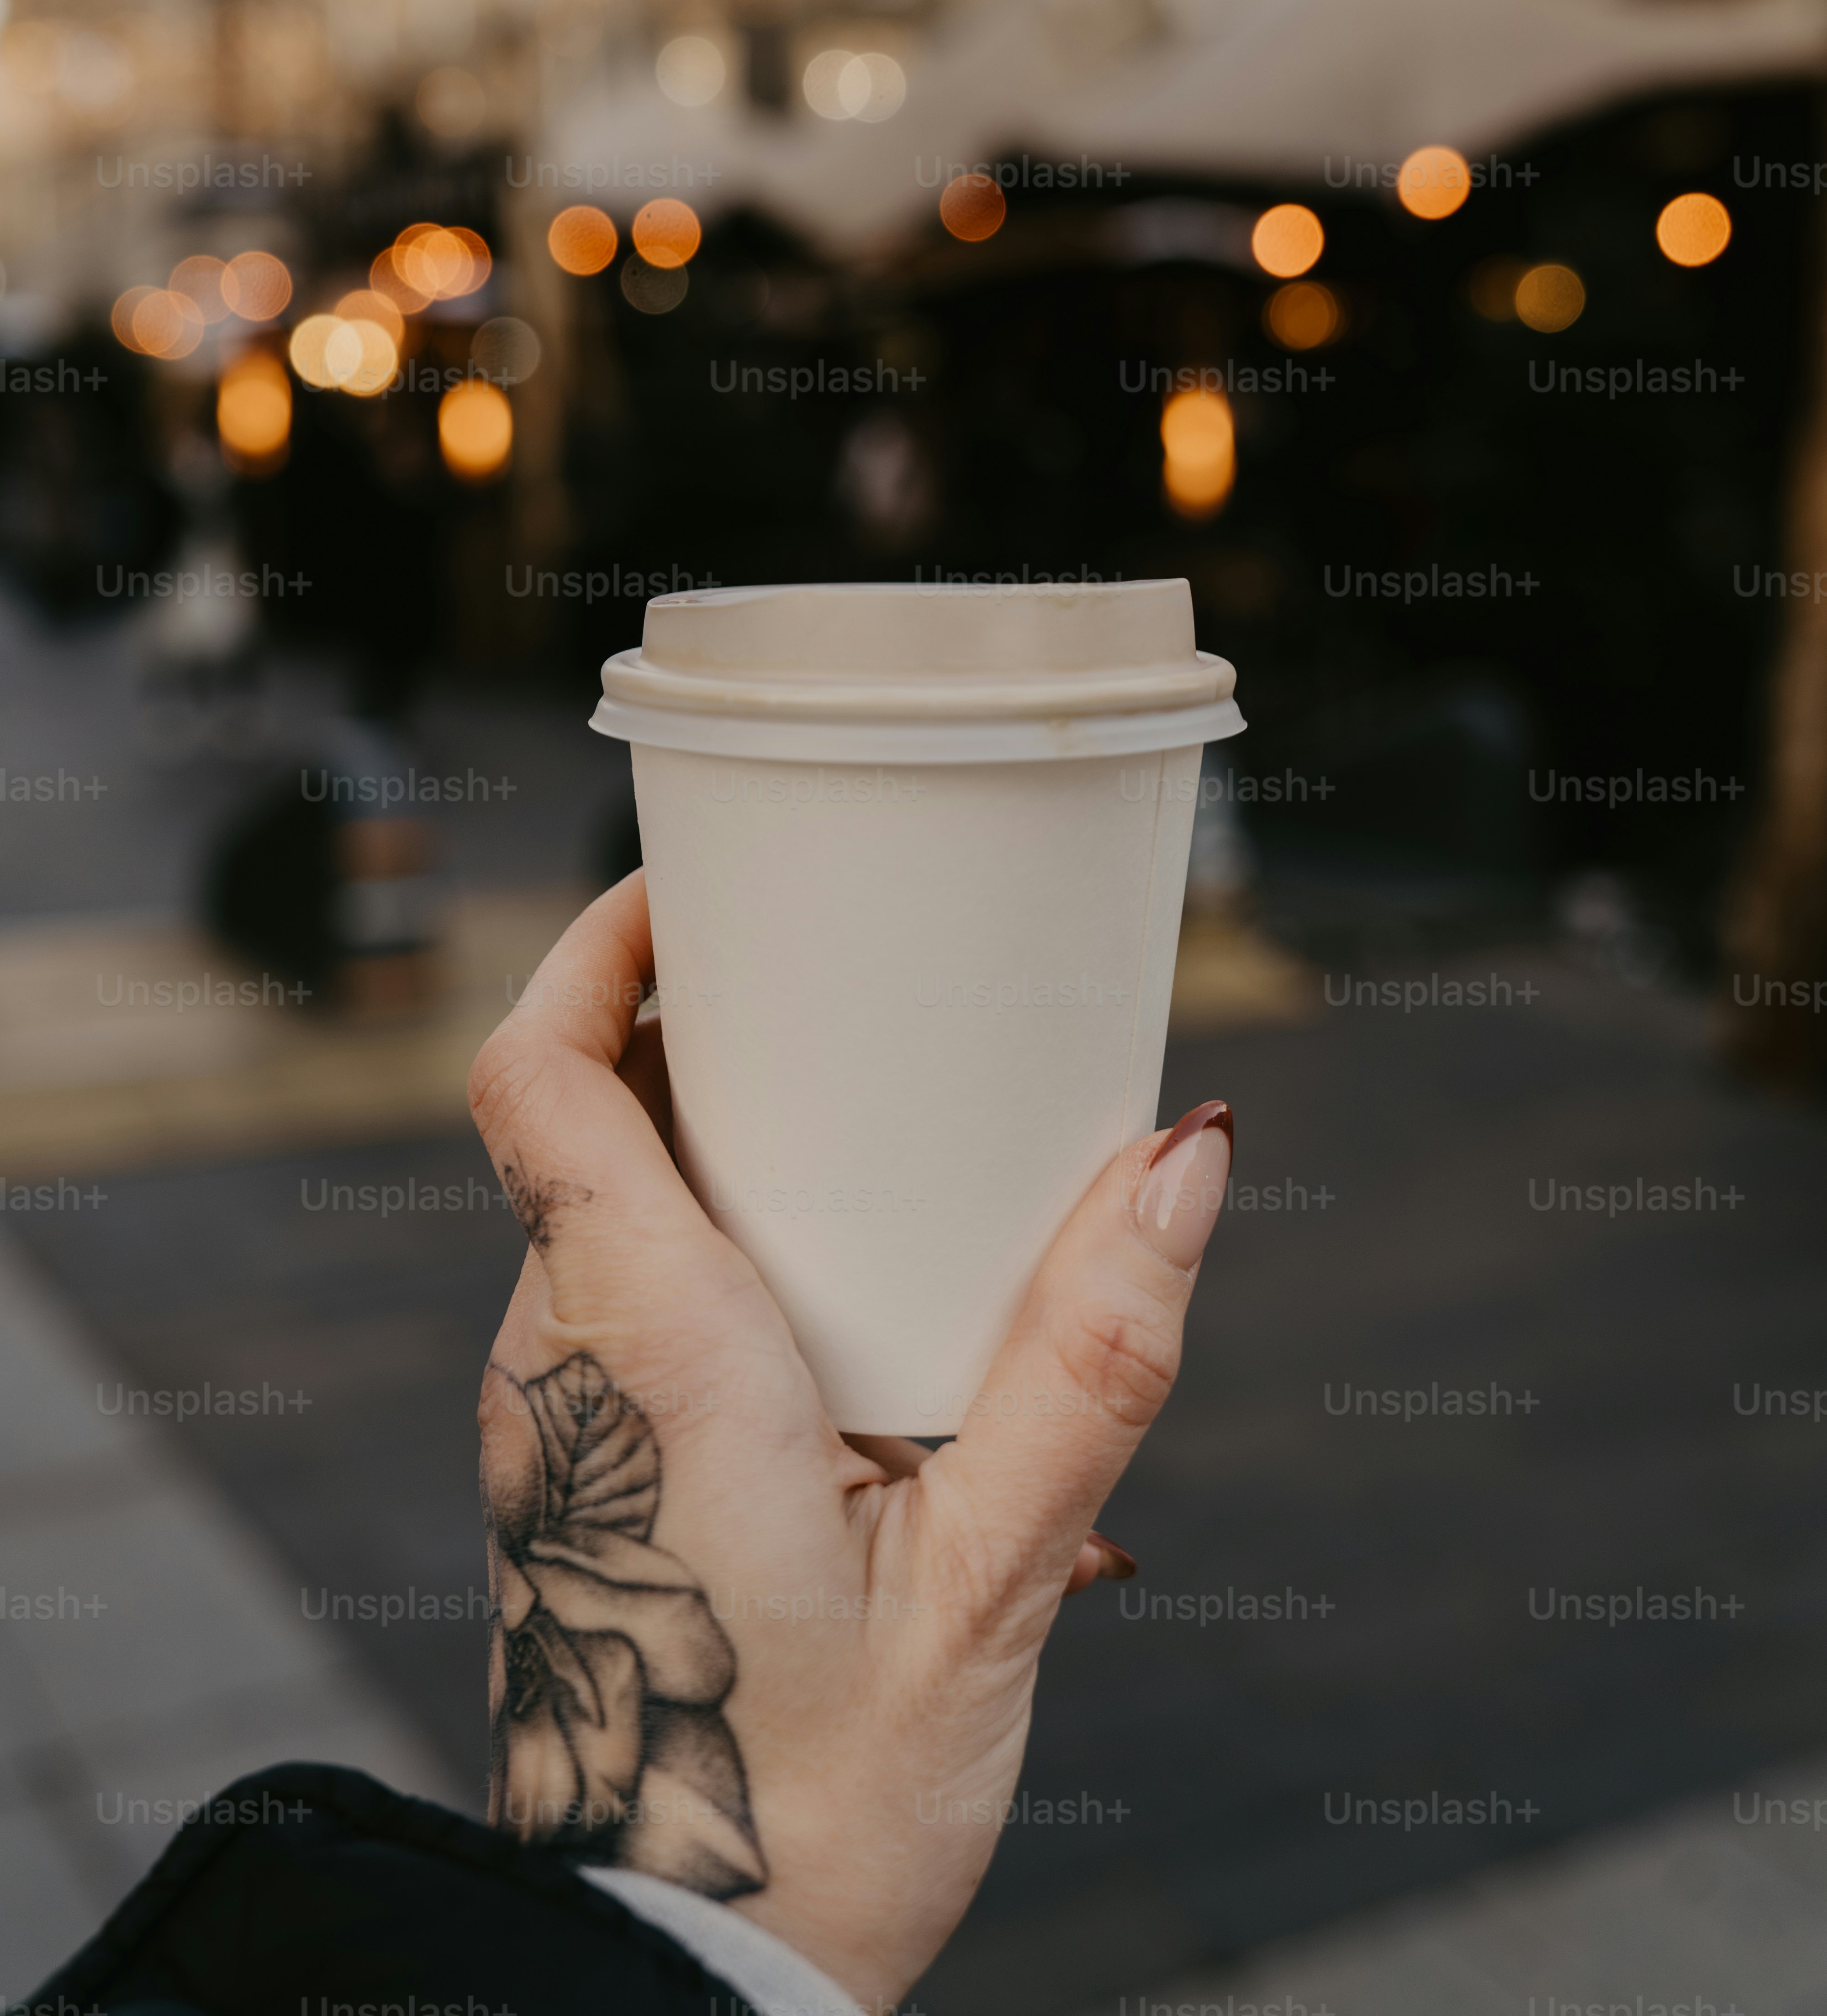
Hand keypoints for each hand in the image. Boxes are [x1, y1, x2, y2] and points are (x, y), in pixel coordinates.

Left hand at [468, 872, 1230, 2006]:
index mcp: (649, 1347)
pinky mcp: (586, 1475)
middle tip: (847, 985)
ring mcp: (565, 1420)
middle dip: (704, 1022)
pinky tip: (859, 1298)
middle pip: (586, 1117)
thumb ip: (1087, 1365)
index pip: (535, 1080)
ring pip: (610, 1208)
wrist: (678, 1973)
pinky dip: (724, 1243)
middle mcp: (571, 1360)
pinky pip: (627, 1297)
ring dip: (724, 1139)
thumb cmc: (815, 1803)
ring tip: (882, 1135)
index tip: (696, 882)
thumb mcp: (989, 1584)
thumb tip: (1186, 1165)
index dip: (592, 947)